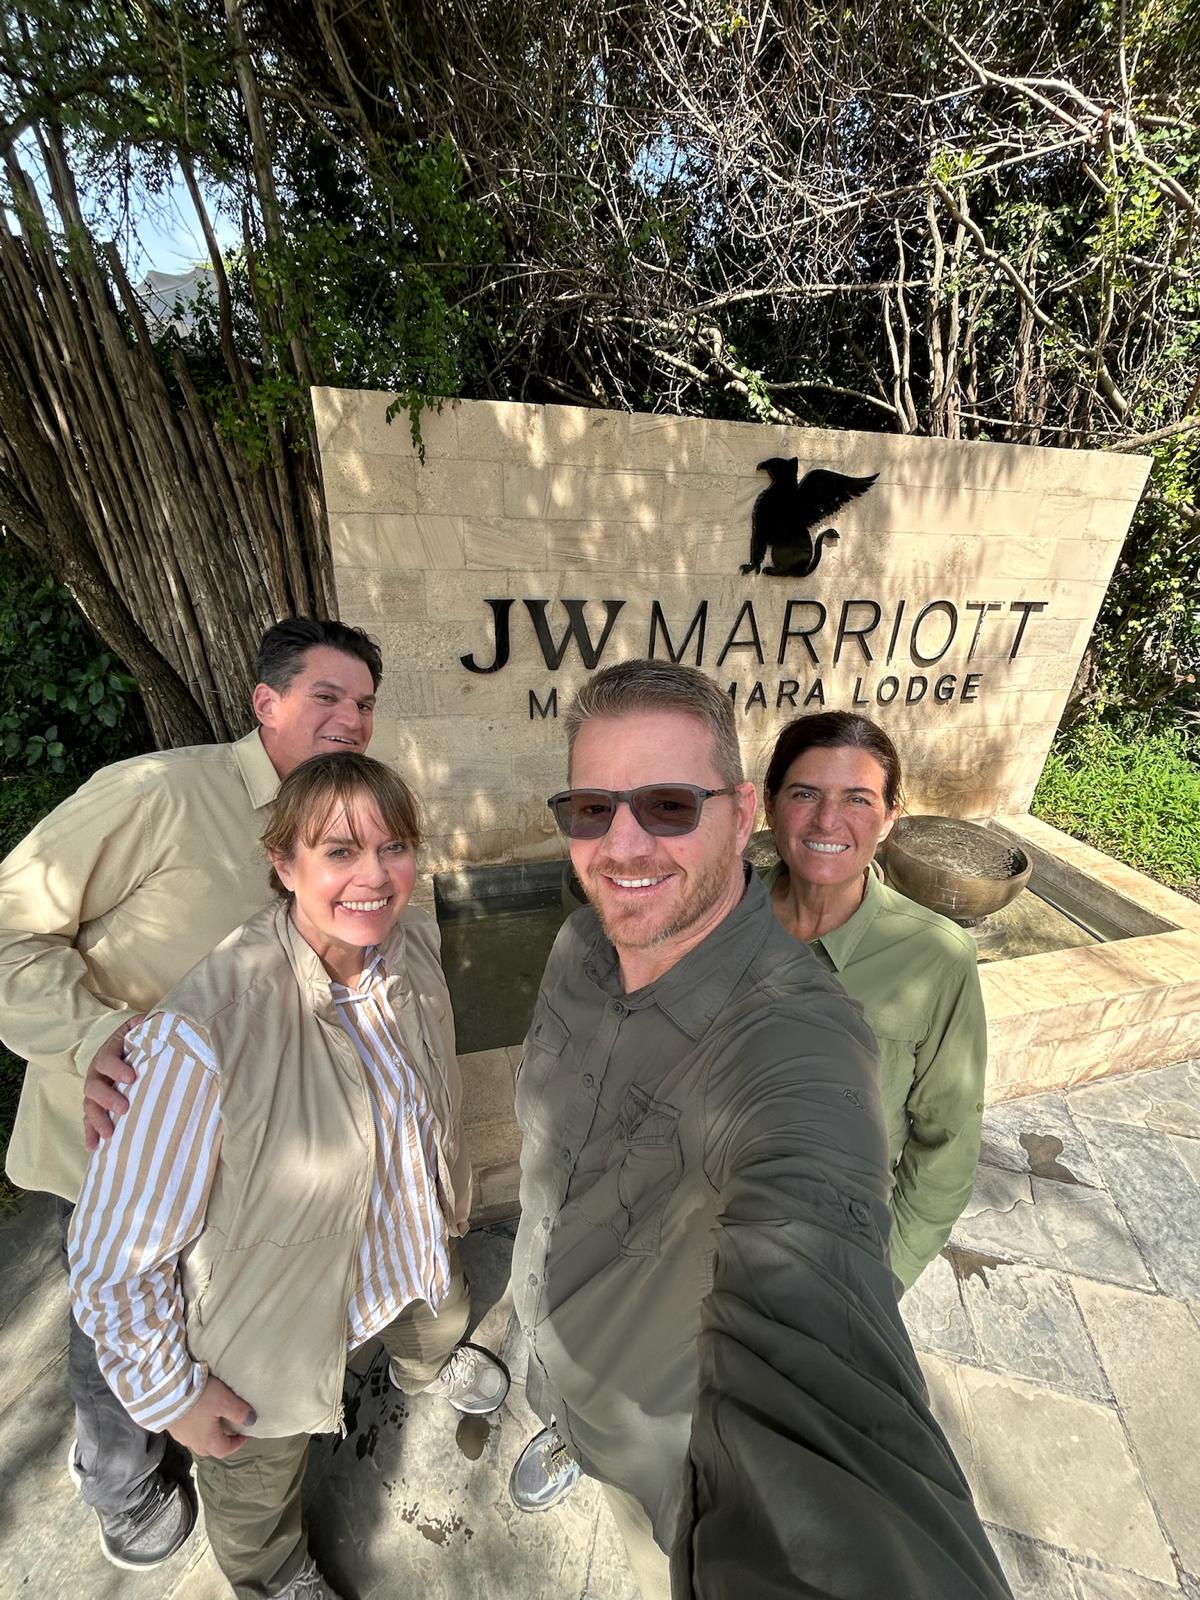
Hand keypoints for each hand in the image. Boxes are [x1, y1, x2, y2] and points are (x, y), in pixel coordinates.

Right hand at [83, 1017, 143, 1150]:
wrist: (121, 1047)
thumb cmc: (135, 1040)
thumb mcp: (138, 1029)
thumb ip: (145, 1026)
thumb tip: (153, 1021)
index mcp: (107, 1053)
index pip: (107, 1060)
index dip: (116, 1069)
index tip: (131, 1078)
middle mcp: (96, 1073)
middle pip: (94, 1086)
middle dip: (108, 1098)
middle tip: (123, 1108)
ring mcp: (94, 1091)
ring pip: (89, 1106)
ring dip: (97, 1121)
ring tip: (109, 1135)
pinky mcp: (95, 1105)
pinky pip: (89, 1120)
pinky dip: (90, 1134)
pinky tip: (93, 1148)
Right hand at [167, 1375, 255, 1457]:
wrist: (165, 1392)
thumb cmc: (199, 1398)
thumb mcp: (224, 1401)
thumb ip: (239, 1412)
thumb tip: (251, 1422)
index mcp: (208, 1441)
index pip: (225, 1450)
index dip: (237, 1443)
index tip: (245, 1433)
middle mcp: (193, 1443)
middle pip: (211, 1448)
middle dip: (222, 1440)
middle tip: (230, 1427)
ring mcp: (180, 1436)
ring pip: (198, 1440)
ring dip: (208, 1433)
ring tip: (214, 1419)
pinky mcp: (171, 1426)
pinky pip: (187, 1431)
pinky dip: (196, 1427)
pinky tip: (197, 1414)